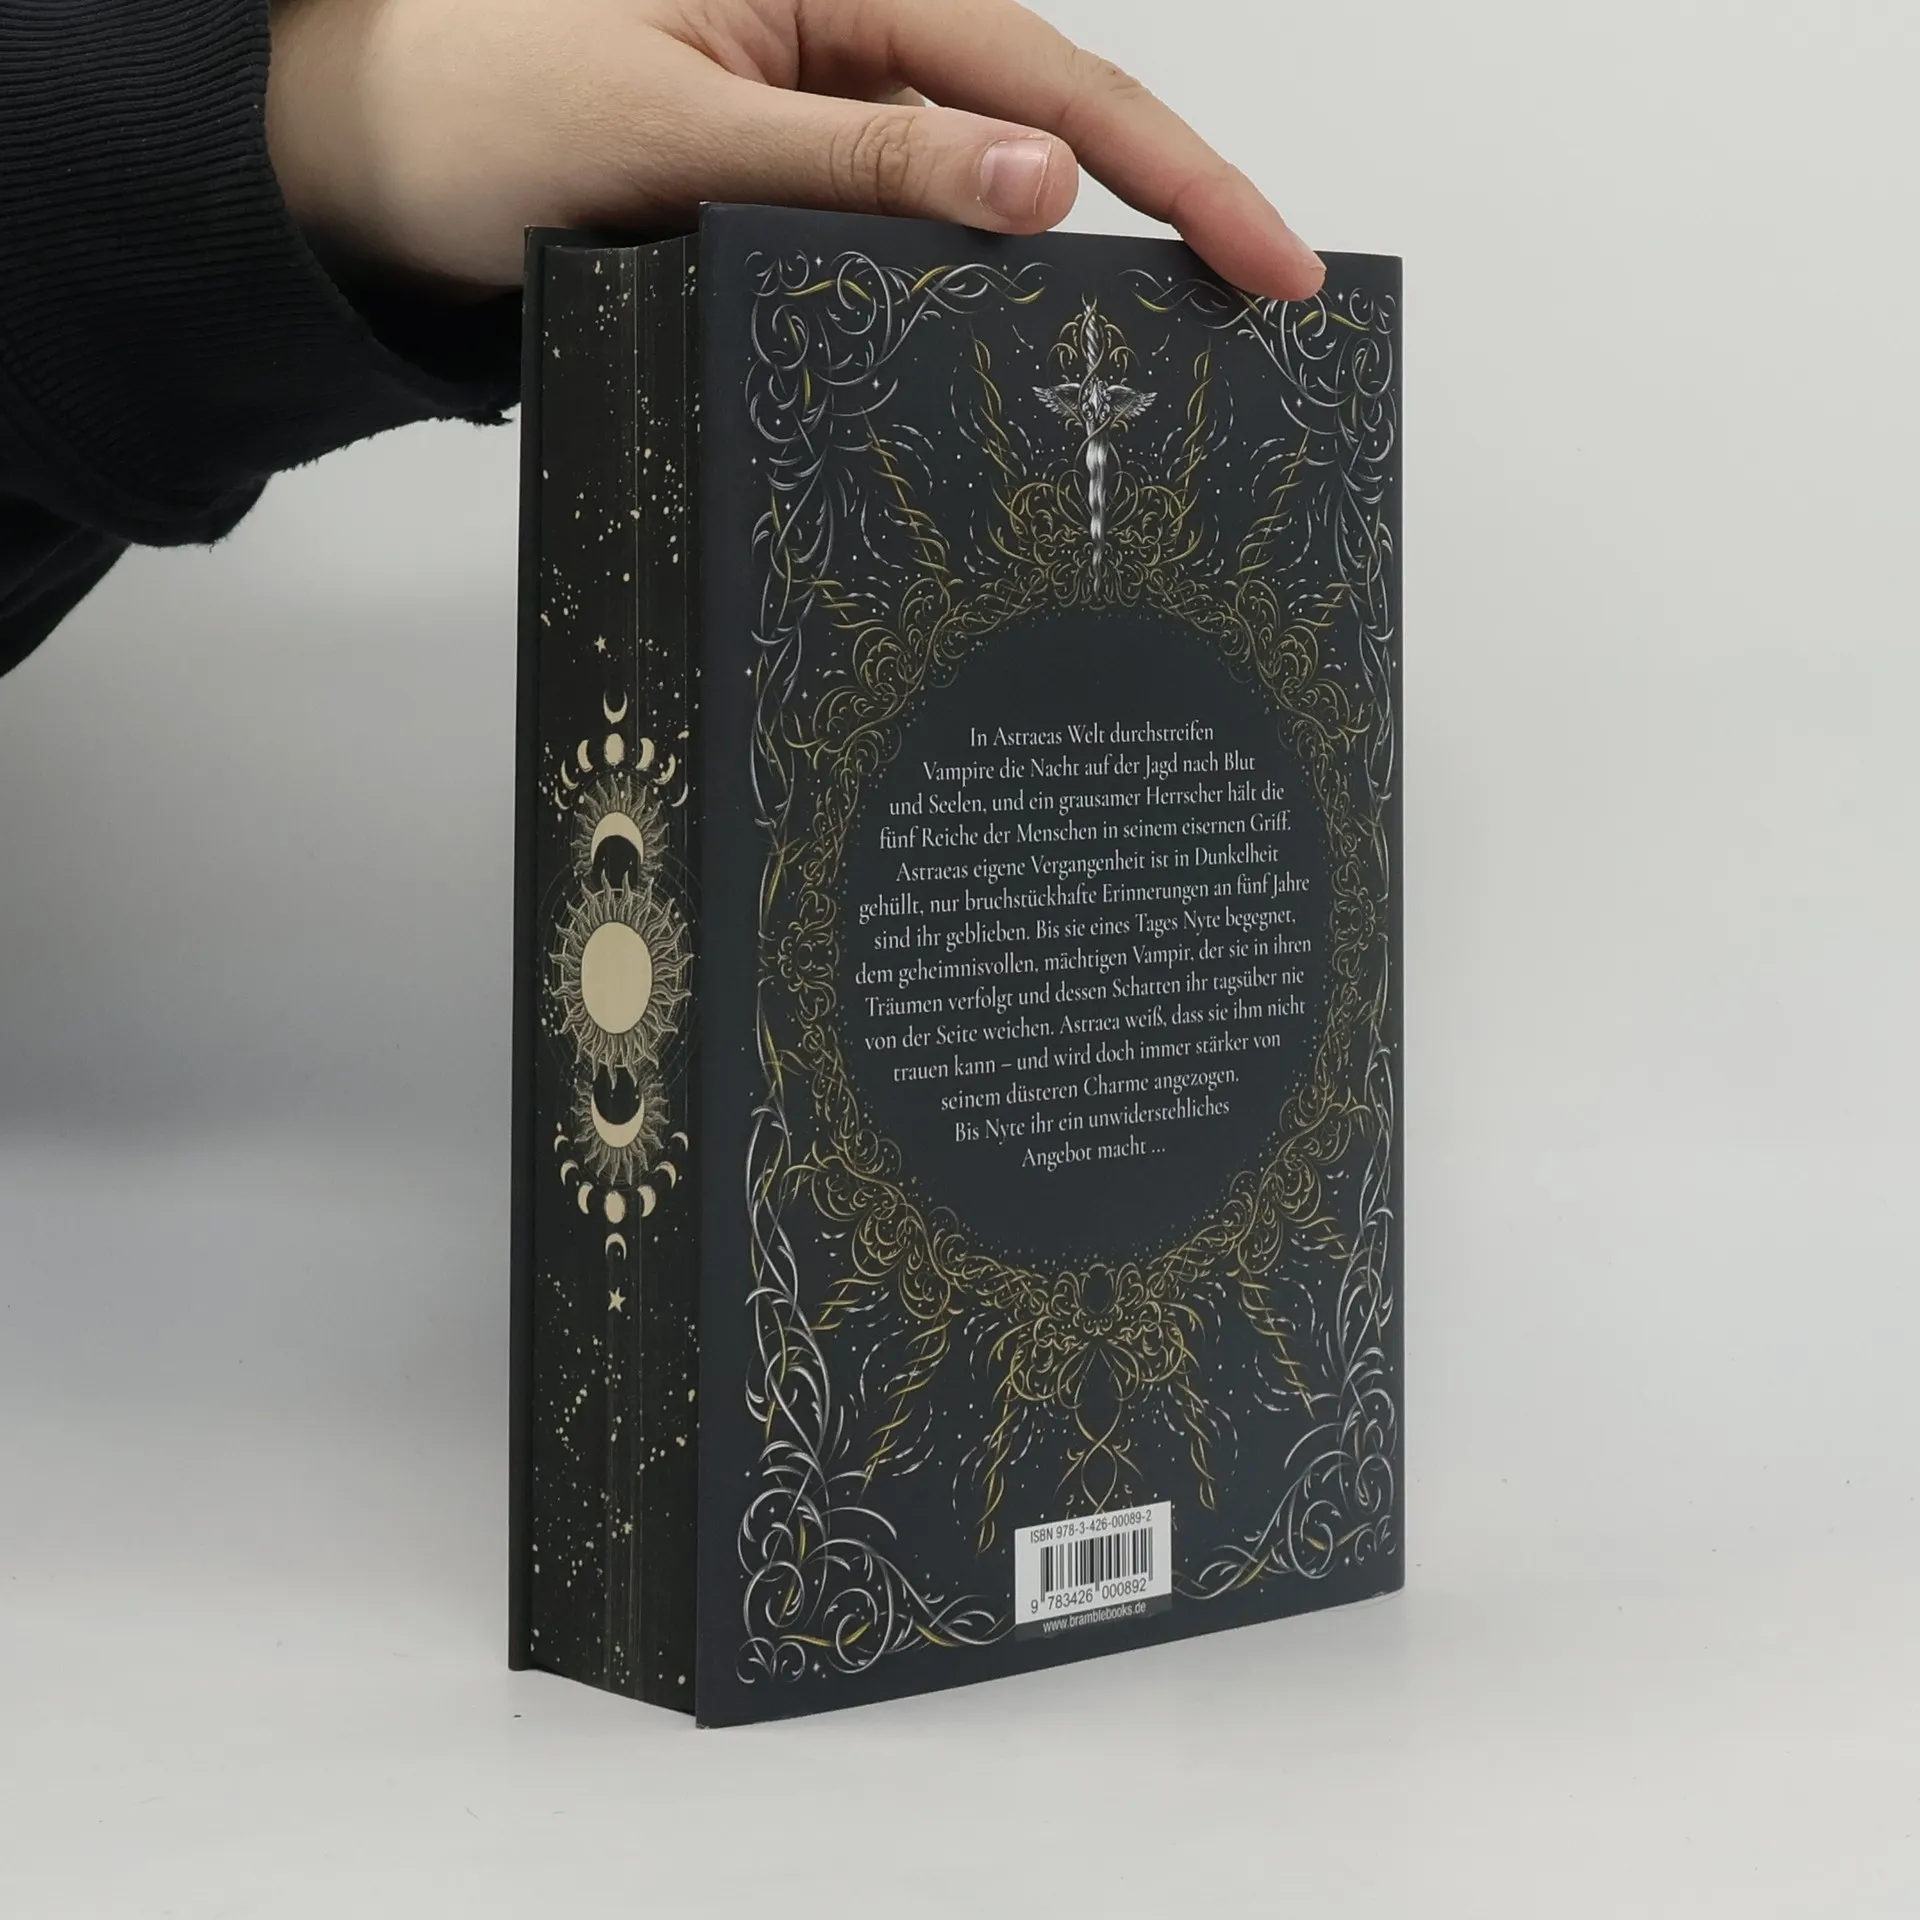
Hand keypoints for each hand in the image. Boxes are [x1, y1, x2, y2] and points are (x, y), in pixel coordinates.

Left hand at [265, 0, 1322, 301]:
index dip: (1175, 169)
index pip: (1044, 76)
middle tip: (1250, 320)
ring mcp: (820, 108)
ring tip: (1153, 360)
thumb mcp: (675, 130)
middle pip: (1044, 122)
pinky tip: (1004, 352)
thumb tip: (1037, 186)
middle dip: (1156, 215)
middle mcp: (841, 30)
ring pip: (981, 193)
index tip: (1270, 255)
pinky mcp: (790, 177)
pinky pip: (905, 235)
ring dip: (1060, 274)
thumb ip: (861, 162)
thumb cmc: (471, 102)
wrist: (351, 161)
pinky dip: (961, 296)